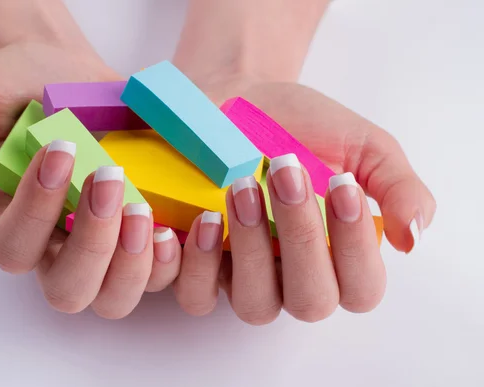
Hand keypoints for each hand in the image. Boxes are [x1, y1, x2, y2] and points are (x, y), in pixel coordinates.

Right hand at [0, 42, 182, 317]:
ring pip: (116, 296)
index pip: (15, 248)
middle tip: (108, 179)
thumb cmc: (13, 87)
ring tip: (144, 209)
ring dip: (134, 262)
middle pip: (69, 290)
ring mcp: (104, 246)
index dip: (37, 211)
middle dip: (93, 244)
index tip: (60, 150)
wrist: (66, 71)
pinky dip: (174, 259)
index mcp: (8, 224)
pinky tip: (182, 222)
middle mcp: (55, 247)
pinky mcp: (143, 235)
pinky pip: (161, 274)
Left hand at [171, 74, 435, 323]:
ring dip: (250, 251)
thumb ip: (396, 187)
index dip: (355, 247)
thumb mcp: (359, 145)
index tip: (341, 183)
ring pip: (254, 302)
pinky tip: (200, 220)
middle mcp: (291, 276)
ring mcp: (242, 276)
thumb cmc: (298, 125)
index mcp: (337, 256)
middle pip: (309, 301)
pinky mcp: (198, 264)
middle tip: (287, 171)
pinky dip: (194, 266)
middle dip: (302, 238)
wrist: (237, 100)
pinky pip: (195, 294)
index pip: (361, 287)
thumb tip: (414, 235)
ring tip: (241, 188)